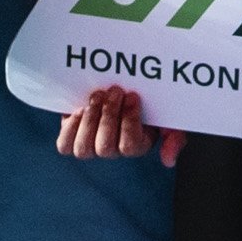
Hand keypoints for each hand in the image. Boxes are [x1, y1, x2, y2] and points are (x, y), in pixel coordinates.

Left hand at [57, 80, 185, 165]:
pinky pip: (65, 145)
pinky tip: (79, 109)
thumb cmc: (147, 97)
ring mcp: (90, 145)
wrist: (117, 80)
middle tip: (115, 91)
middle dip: (109, 116)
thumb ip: (176, 137)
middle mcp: (112, 150)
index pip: (130, 147)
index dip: (129, 121)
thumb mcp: (168, 115)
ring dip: (90, 120)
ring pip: (83, 149)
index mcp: (137, 145)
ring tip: (98, 96)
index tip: (133, 95)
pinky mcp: (71, 137)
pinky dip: (71, 128)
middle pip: (105, 148)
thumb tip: (168, 161)